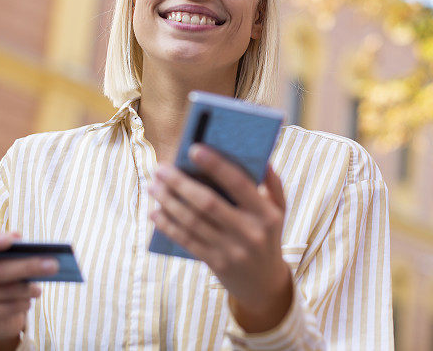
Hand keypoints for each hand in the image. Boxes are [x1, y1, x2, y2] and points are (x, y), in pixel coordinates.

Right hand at [0, 232, 58, 341]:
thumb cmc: (4, 272)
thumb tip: (26, 245)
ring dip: (25, 289)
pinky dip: (19, 304)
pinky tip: (29, 301)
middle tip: (53, 265)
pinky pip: (1, 309)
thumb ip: (13, 249)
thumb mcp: (7, 258)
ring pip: (0, 291)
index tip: (12, 240)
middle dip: (27, 267)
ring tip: (40, 287)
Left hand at [148, 144, 292, 329]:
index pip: (239, 184)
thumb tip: (261, 157)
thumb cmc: (268, 235)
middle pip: (207, 203)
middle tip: (161, 168)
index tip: (193, 149)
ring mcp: (231, 250)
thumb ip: (272, 183)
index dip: (216, 165)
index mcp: (266, 214)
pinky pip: (187, 241)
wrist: (264, 283)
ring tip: (154, 186)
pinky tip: (155, 213)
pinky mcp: (216, 263)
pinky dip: (168, 226)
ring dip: (168, 202)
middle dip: (180, 183)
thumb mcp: (279, 210)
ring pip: (193, 222)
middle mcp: (249, 232)